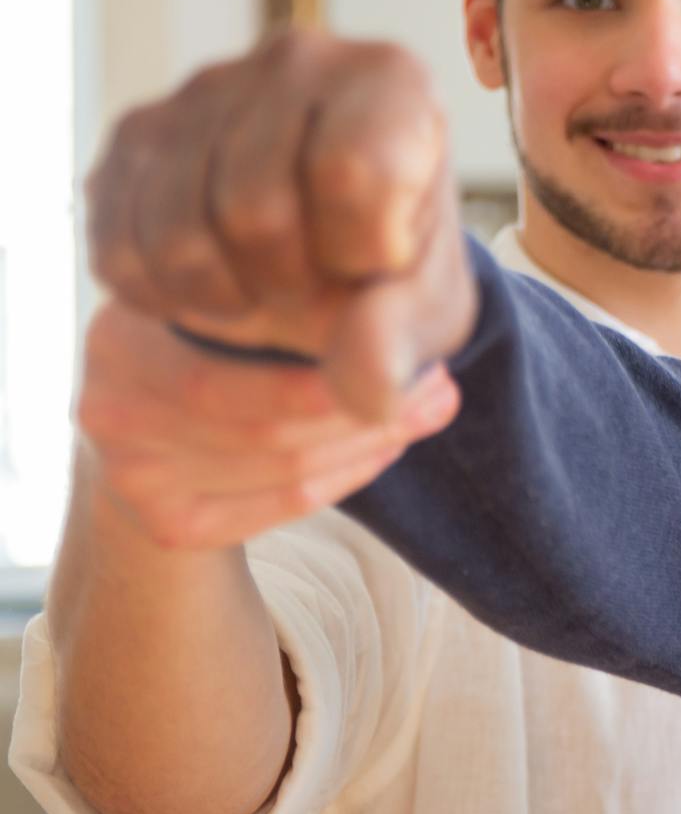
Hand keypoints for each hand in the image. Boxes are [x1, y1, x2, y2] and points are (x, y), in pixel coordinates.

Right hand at [76, 300, 461, 549]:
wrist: (153, 409)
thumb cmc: (214, 333)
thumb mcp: (238, 294)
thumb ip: (296, 291)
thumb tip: (399, 303)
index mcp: (119, 331)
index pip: (233, 354)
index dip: (330, 350)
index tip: (402, 325)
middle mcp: (108, 406)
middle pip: (263, 423)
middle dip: (368, 402)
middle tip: (440, 379)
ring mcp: (129, 474)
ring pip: (284, 467)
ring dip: (374, 438)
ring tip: (431, 405)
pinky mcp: (163, 522)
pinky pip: (284, 504)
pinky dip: (349, 474)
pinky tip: (388, 445)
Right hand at [84, 28, 478, 418]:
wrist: (333, 254)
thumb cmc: (393, 268)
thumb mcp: (425, 309)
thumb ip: (403, 340)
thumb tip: (366, 389)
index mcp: (390, 80)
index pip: (349, 174)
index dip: (361, 252)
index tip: (380, 261)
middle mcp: (293, 58)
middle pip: (252, 208)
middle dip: (288, 283)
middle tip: (320, 287)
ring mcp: (202, 89)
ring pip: (174, 230)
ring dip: (223, 298)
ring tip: (272, 291)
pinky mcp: (134, 134)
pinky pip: (118, 246)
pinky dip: (164, 297)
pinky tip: (217, 287)